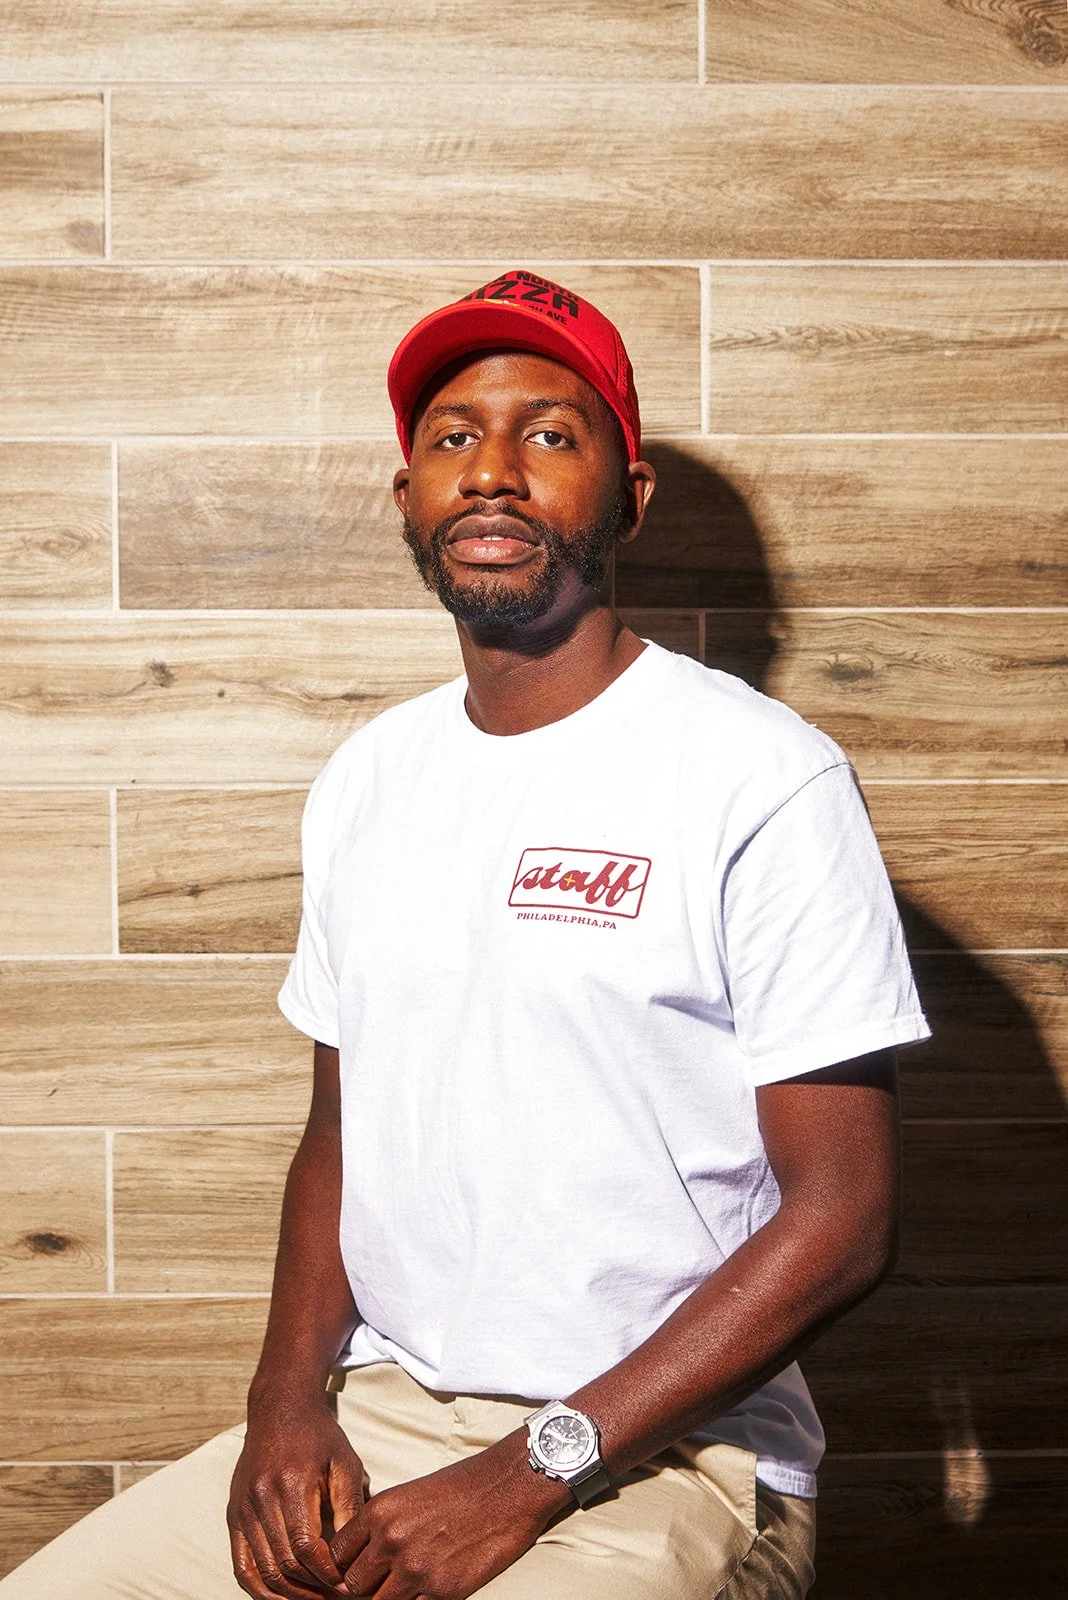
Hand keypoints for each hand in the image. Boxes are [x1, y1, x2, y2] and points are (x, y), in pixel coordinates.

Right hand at [228, 1397, 366, 1598]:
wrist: (279, 1408)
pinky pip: (241, 1566)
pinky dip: (259, 1590)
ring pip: (264, 1571)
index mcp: (291, 1484)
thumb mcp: (344, 1462)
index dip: (327, 1574)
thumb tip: (355, 1552)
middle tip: (336, 1598)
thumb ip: (349, 1506)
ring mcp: (243, 1509)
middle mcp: (261, 1499)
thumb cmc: (318, 1435)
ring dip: (289, 1595)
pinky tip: (280, 1598)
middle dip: (313, 1589)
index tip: (347, 1585)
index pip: (307, 1547)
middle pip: (285, 1564)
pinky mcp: (233, 1516)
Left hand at [329, 1435, 564, 1598]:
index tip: (356, 1572)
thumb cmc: (463, 1487)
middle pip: (353, 1586)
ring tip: (407, 1587)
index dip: (345, 1568)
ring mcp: (416, 1568)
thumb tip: (365, 1558)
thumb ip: (383, 1526)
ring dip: (389, 1598)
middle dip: (365, 1588)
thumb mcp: (411, 1495)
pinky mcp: (443, 1590)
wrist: (508, 1487)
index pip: (337, 1555)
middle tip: (382, 1583)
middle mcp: (391, 1540)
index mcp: (380, 1511)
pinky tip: (429, 1590)